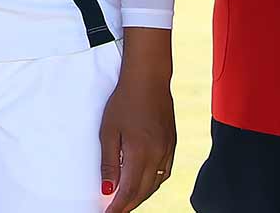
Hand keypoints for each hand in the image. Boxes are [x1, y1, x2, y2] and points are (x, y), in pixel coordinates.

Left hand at [99, 27, 173, 211]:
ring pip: (156, 184)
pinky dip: (153, 183)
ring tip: (126, 200)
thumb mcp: (108, 131)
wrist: (148, 79)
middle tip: (115, 210)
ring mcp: (167, 150)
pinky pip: (164, 172)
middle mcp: (158, 155)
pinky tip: (144, 183)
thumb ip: (109, 162)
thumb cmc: (124, 101)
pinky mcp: (172, 144)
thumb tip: (108, 189)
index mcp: (140, 153)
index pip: (129, 191)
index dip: (119, 206)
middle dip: (129, 204)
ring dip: (141, 195)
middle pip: (144, 191)